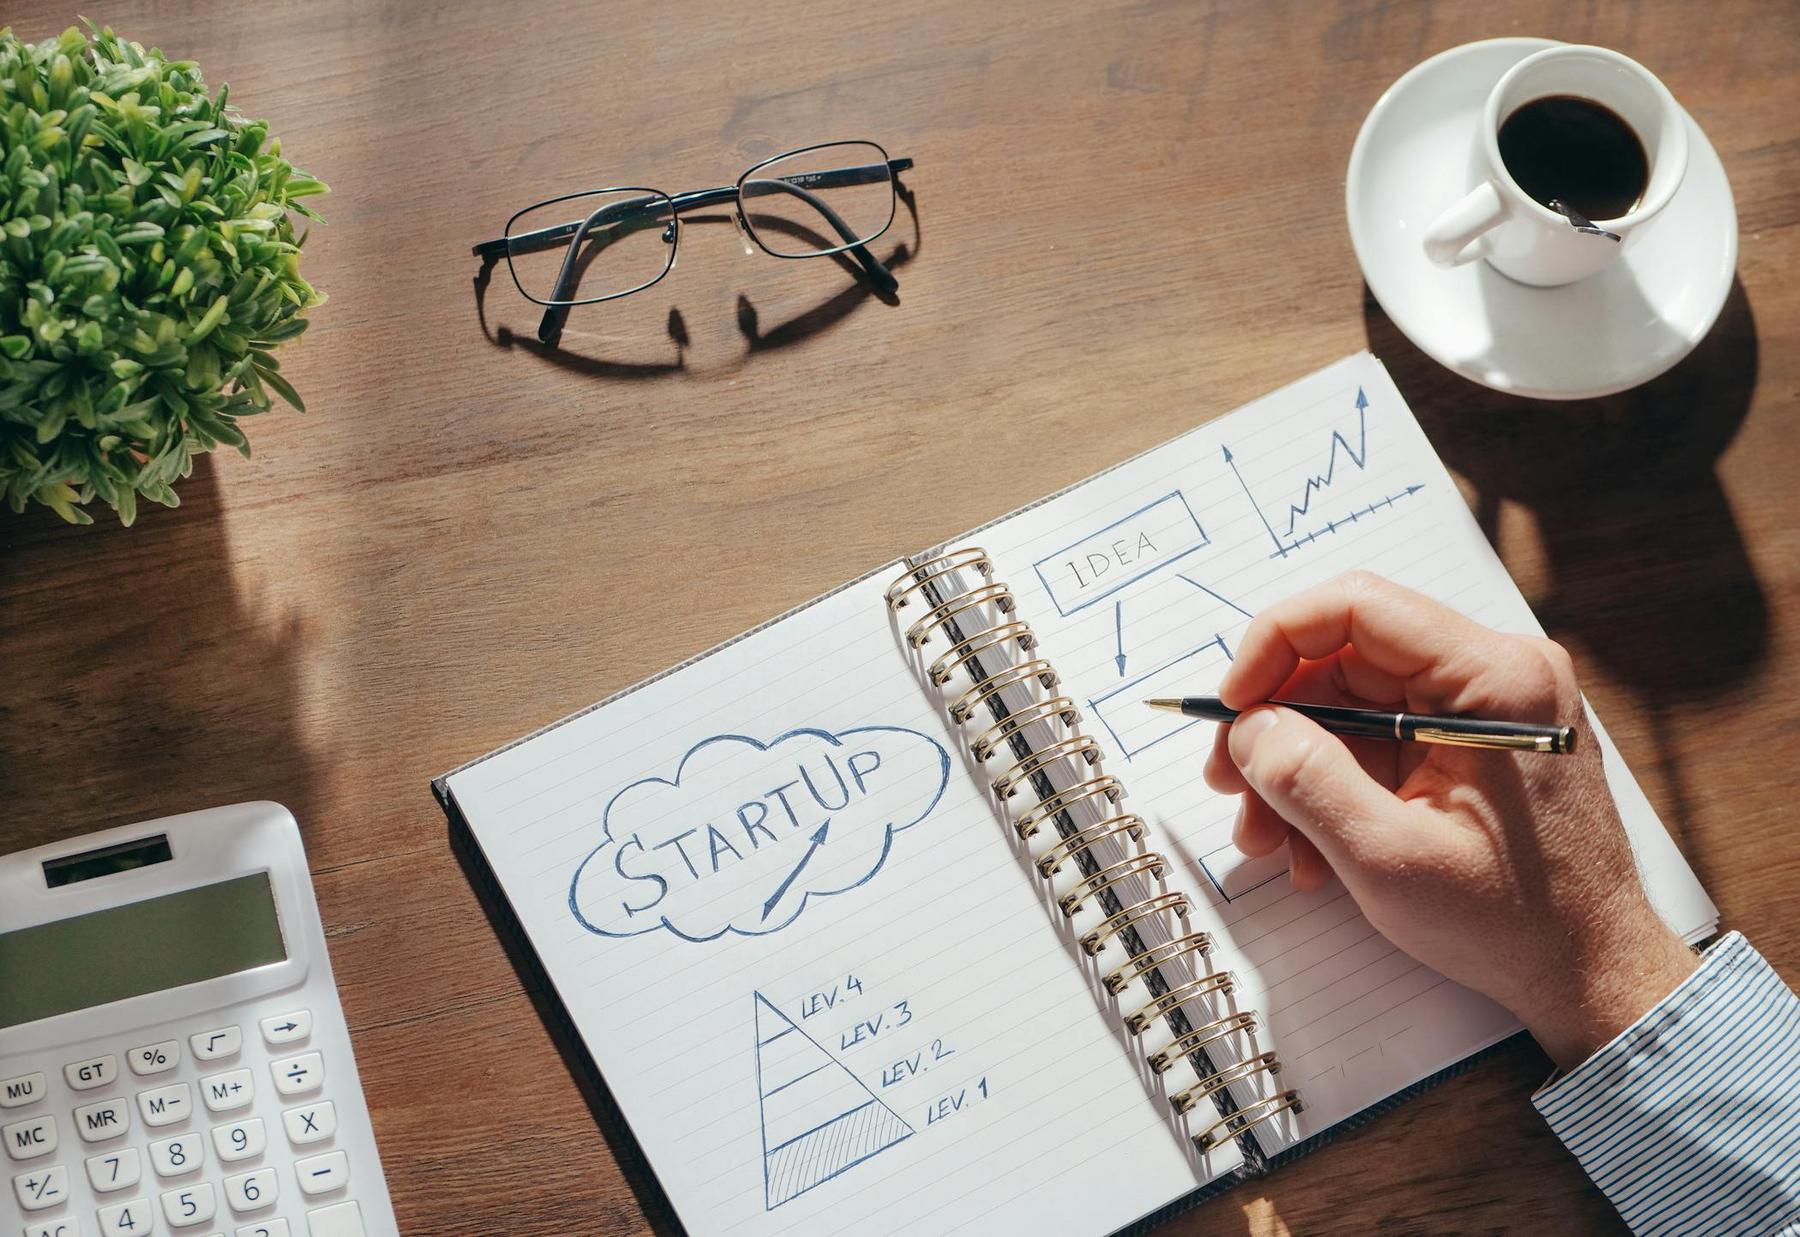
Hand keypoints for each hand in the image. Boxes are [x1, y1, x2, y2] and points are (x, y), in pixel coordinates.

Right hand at [1203, 572, 1695, 1069]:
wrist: (1589, 972)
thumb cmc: (1514, 923)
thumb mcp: (1390, 858)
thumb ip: (1309, 783)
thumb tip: (1250, 727)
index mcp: (1497, 678)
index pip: (1359, 607)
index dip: (1276, 643)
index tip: (1233, 705)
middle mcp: (1496, 674)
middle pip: (1344, 659)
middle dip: (1276, 725)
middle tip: (1229, 782)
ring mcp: (1484, 707)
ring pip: (1349, 704)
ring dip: (1295, 767)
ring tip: (1267, 838)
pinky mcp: (1470, 742)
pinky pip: (1375, 740)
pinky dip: (1331, 786)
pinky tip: (1311, 848)